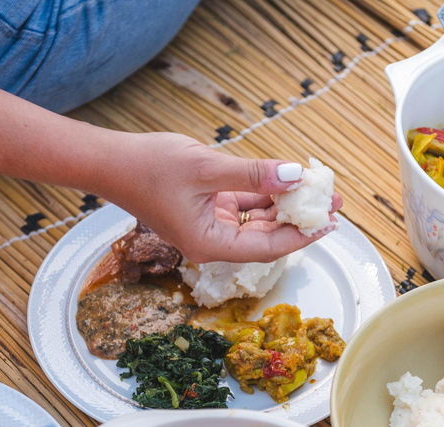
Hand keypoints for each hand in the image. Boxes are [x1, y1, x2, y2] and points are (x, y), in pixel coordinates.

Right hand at [99, 132, 341, 262]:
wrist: (110, 162)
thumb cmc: (149, 168)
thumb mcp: (207, 168)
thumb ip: (254, 174)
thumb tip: (295, 176)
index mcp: (210, 243)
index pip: (268, 247)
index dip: (303, 235)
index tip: (331, 221)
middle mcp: (212, 240)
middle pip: (267, 236)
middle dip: (300, 218)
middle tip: (333, 201)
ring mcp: (210, 224)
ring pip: (258, 219)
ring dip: (284, 204)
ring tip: (316, 188)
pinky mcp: (206, 208)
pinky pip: (243, 204)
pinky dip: (263, 194)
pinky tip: (284, 180)